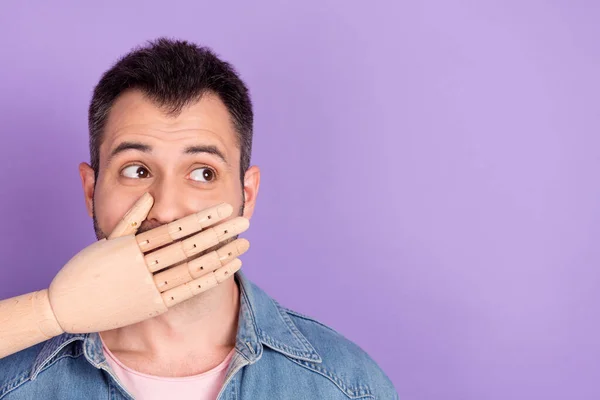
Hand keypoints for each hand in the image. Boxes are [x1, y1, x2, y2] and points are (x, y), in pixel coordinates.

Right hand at [48, 193, 249, 332]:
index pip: (175, 229)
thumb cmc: (87, 268)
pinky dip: (209, 280)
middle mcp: (141, 267)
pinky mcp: (152, 306)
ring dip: (220, 256)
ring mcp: (147, 288)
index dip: (203, 218)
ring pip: (191, 270)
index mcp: (131, 246)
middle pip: (189, 247)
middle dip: (219, 233)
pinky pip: (186, 292)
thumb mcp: (106, 239)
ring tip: (243, 244)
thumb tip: (151, 197)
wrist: (67, 306)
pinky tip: (228, 268)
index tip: (224, 209)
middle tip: (244, 221)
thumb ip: (130, 219)